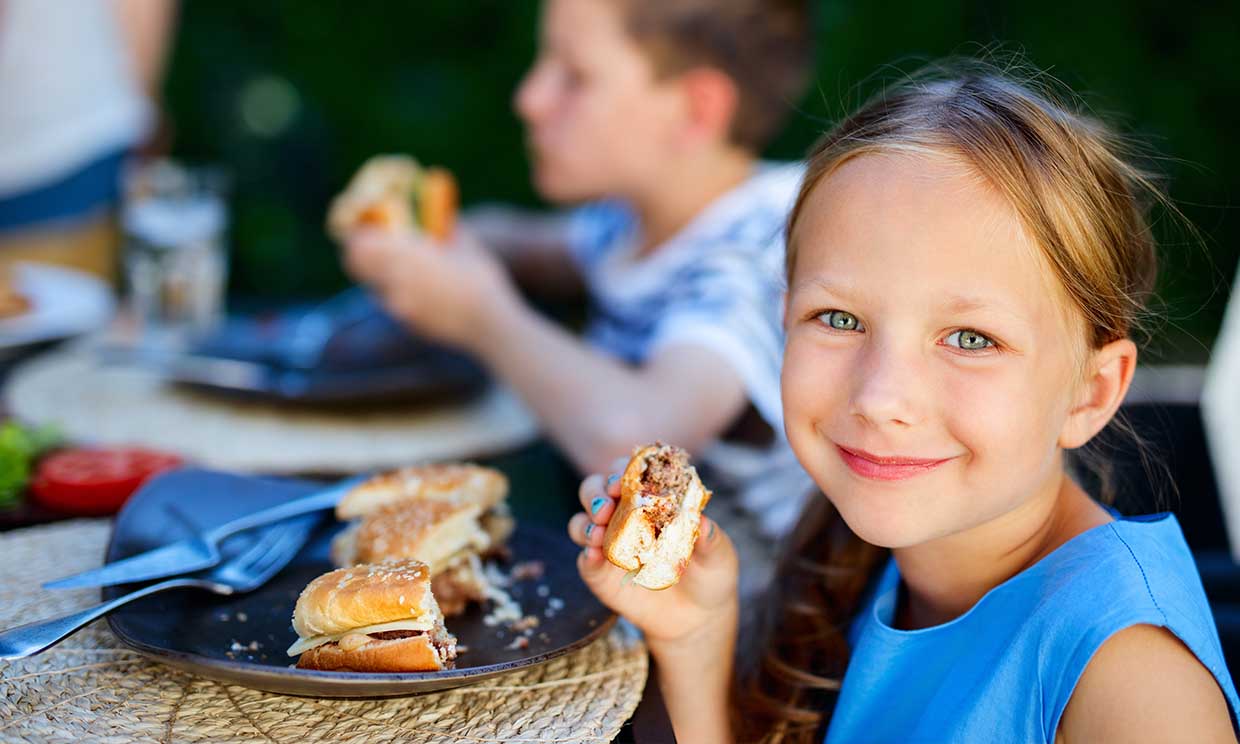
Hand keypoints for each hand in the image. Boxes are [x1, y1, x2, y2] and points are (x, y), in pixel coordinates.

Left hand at [340, 225, 517, 348]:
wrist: (488, 322)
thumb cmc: (480, 278)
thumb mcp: (465, 245)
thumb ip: (446, 229)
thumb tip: (440, 217)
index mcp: (408, 254)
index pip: (361, 241)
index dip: (359, 233)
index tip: (366, 228)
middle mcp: (395, 279)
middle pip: (356, 263)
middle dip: (360, 253)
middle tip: (371, 245)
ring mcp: (398, 304)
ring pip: (372, 285)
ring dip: (378, 274)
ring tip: (398, 268)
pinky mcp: (407, 322)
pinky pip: (391, 303)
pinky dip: (397, 294)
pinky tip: (419, 291)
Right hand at [568, 467, 739, 657]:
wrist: (698, 618)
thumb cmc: (710, 574)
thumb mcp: (718, 555)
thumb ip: (710, 537)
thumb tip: (701, 519)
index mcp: (651, 500)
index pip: (630, 473)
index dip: (623, 469)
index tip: (625, 479)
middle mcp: (624, 516)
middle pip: (595, 490)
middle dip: (596, 492)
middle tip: (607, 506)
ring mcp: (609, 545)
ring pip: (582, 522)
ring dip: (585, 522)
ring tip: (598, 531)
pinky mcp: (601, 574)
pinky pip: (585, 561)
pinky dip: (586, 555)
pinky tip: (594, 554)